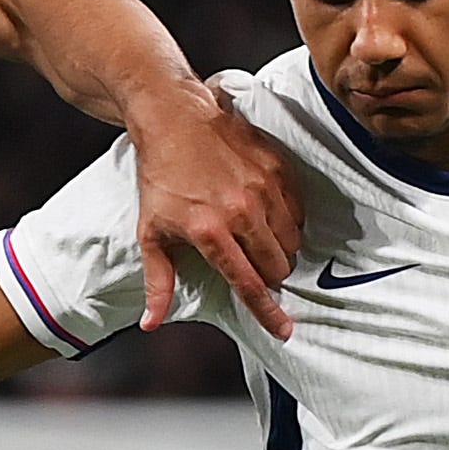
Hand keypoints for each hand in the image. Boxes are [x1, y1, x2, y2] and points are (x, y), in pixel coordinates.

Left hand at [125, 87, 302, 337]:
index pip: (248, 284)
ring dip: (280, 249)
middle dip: (270, 275)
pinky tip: (268, 216)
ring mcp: (263, 187)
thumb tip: (151, 323)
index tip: (284, 330)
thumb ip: (158, 282)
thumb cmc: (160, 177)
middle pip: (277, 266)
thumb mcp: (151, 232)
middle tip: (253, 265)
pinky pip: (297, 210)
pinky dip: (288, 221)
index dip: (268, 313)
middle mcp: (241, 211)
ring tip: (258, 239)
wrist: (174, 119)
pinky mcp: (277, 167)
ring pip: (292, 240)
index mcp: (210, 232)